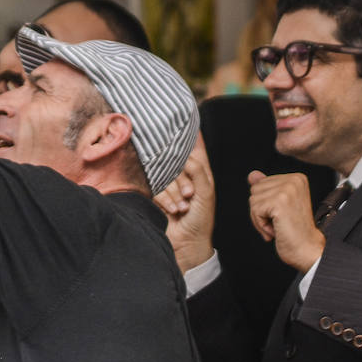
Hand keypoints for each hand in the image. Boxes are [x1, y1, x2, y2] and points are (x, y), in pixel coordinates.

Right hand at [155, 135, 215, 271]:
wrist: (187, 244)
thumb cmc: (201, 219)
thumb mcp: (206, 193)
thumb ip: (197, 170)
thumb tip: (184, 155)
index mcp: (200, 170)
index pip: (195, 146)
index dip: (192, 133)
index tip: (187, 117)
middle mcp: (184, 174)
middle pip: (176, 160)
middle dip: (182, 178)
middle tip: (189, 194)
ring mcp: (169, 183)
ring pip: (165, 174)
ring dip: (174, 192)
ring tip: (183, 206)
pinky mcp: (156, 194)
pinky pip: (157, 188)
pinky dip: (166, 199)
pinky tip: (174, 209)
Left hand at [248, 171, 324, 271]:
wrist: (307, 249)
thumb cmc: (295, 231)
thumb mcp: (279, 205)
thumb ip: (266, 187)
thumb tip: (252, 174)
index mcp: (296, 178)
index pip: (262, 184)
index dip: (266, 204)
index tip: (281, 215)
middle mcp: (294, 180)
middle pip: (255, 190)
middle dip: (261, 210)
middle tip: (279, 222)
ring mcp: (287, 190)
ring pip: (253, 200)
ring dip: (261, 219)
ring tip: (278, 226)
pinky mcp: (279, 202)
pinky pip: (255, 210)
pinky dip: (261, 225)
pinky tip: (276, 230)